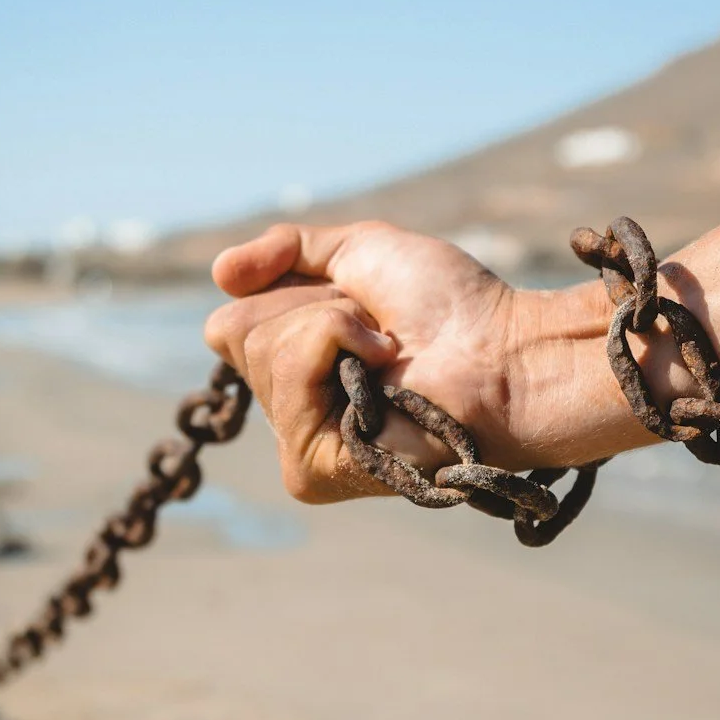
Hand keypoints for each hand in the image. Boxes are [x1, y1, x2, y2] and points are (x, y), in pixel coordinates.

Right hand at [204, 221, 614, 503]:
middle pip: (232, 332)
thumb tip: (218, 271)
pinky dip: (333, 349)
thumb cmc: (449, 305)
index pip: (229, 321)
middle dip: (309, 307)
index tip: (360, 304)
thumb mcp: (358, 251)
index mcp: (296, 367)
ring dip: (331, 326)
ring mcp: (299, 443)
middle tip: (377, 330)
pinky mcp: (314, 469)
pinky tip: (381, 378)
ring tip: (387, 353)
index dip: (292, 291)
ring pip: (257, 349)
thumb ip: (286, 250)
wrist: (501, 349)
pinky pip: (287, 378)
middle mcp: (290, 408)